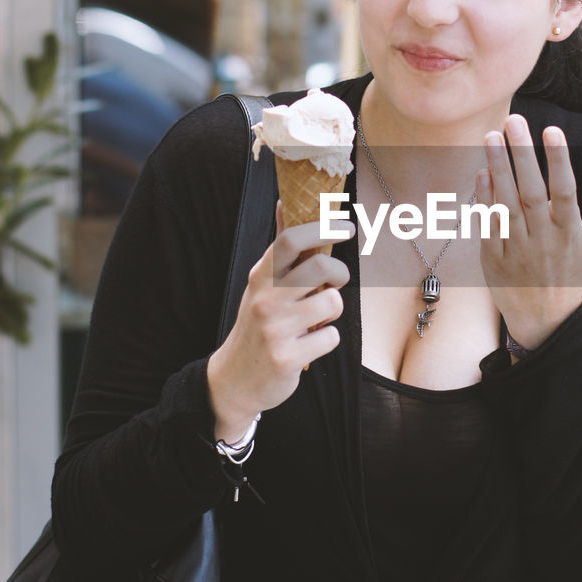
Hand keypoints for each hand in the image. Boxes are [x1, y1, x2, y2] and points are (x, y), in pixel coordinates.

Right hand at [206, 200, 354, 442]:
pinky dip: (327, 340)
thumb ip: (280, 248)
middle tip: (336, 281)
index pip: (290, 240)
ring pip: (332, 303)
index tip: (345, 226)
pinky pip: (331, 337)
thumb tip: (284, 202)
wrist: (236, 379)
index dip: (322, 228)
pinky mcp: (287, 357)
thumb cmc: (258, 324)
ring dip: (332, 311)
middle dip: (339, 273)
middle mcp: (264, 299)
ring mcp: (274, 329)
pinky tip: (308, 345)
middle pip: (319, 267)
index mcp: (261, 277)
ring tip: (315, 320)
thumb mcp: (261, 285)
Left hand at [476, 114, 581, 350]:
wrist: (545, 321)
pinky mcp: (493, 259)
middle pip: (530, 192)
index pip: (564, 191)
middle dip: (521, 154)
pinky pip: (487, 224)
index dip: (558, 160)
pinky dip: (484, 199)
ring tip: (490, 135)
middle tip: (512, 119)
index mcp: (570, 233)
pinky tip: (482, 171)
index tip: (552, 129)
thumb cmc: (577, 273)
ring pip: (504, 204)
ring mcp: (515, 250)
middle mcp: (543, 240)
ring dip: (496, 169)